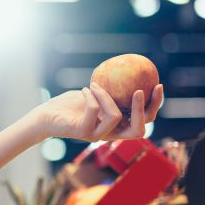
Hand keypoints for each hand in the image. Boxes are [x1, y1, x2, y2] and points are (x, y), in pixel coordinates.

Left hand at [37, 83, 163, 141]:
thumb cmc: (71, 104)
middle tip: (140, 89)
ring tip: (95, 85)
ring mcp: (97, 135)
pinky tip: (85, 89)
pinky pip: (94, 110)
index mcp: (118, 126)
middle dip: (143, 110)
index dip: (155, 106)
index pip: (144, 121)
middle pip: (139, 130)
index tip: (157, 84)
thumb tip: (132, 69)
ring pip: (115, 116)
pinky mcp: (83, 132)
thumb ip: (114, 87)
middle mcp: (110, 134)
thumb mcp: (96, 93)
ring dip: (107, 96)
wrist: (46, 116)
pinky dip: (91, 96)